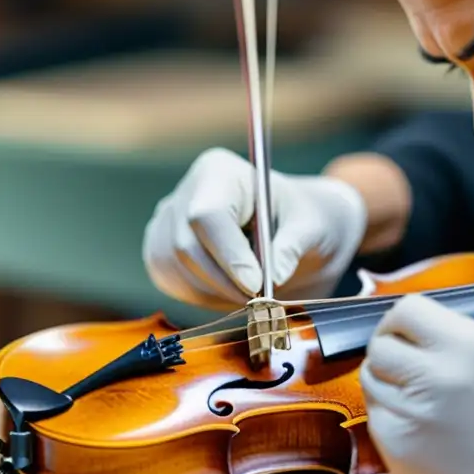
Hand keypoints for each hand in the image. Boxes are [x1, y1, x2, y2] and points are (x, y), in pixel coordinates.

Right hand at [143, 148, 366, 308]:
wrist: (288, 230)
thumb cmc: (301, 220)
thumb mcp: (311, 226)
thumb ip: (293, 246)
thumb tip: (275, 274)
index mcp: (221, 172)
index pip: (208, 215)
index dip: (228, 254)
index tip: (256, 284)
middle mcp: (187, 192)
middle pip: (186, 246)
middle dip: (224, 281)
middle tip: (260, 301)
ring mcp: (168, 221)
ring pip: (176, 268)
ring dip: (215, 292)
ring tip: (252, 295)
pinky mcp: (161, 250)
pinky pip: (170, 281)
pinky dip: (201, 296)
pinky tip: (230, 292)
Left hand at [359, 294, 473, 473]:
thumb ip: (457, 332)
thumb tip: (418, 327)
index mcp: (465, 347)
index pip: (406, 312)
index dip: (402, 320)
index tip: (407, 329)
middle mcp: (433, 379)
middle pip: (380, 346)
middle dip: (391, 348)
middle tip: (407, 359)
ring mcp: (411, 417)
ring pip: (371, 380)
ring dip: (389, 382)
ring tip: (417, 393)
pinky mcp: (399, 450)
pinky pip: (377, 418)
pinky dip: (392, 416)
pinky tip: (421, 422)